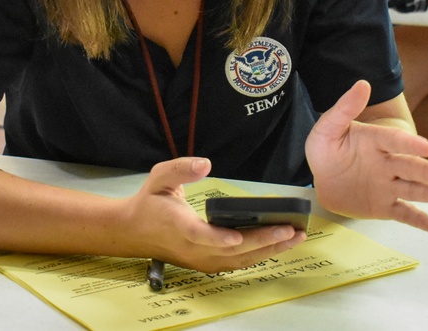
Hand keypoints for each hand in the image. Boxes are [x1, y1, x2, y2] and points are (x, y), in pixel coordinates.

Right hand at [125, 158, 305, 273]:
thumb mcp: (159, 177)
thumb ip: (180, 168)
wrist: (132, 232)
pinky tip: (279, 245)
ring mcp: (201, 259)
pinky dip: (259, 255)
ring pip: (238, 260)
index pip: (202, 236)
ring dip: (268, 250)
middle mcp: (193, 248)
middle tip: (292, 230)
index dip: (221, 238)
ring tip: (295, 238)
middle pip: (232, 250)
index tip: (238, 235)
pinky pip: (236, 263)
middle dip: (264, 241)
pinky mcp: (206, 263)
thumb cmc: (149, 202)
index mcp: (180, 226)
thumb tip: (205, 164)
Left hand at [306, 81, 427, 231]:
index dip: (410, 144)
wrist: (321, 177)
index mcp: (376, 141)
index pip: (395, 141)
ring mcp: (387, 185)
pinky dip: (418, 220)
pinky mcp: (384, 205)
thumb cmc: (326, 149)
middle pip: (410, 167)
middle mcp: (387, 163)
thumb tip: (363, 84)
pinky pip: (403, 212)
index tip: (427, 148)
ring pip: (411, 189)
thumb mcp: (328, 127)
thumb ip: (344, 108)